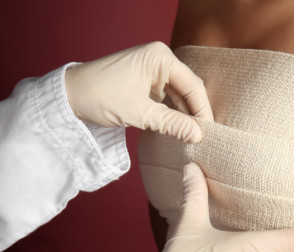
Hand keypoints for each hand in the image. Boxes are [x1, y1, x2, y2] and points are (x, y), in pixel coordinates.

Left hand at [65, 42, 211, 142]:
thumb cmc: (100, 96)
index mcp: (161, 57)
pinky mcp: (146, 82)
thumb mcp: (139, 113)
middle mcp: (160, 60)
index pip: (193, 85)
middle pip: (189, 89)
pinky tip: (179, 128)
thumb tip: (198, 136)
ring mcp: (153, 71)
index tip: (209, 133)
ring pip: (180, 95)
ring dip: (185, 115)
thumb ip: (172, 124)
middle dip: (196, 113)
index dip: (203, 110)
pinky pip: (168, 98)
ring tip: (193, 136)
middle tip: (204, 137)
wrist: (68, 96)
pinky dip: (173, 113)